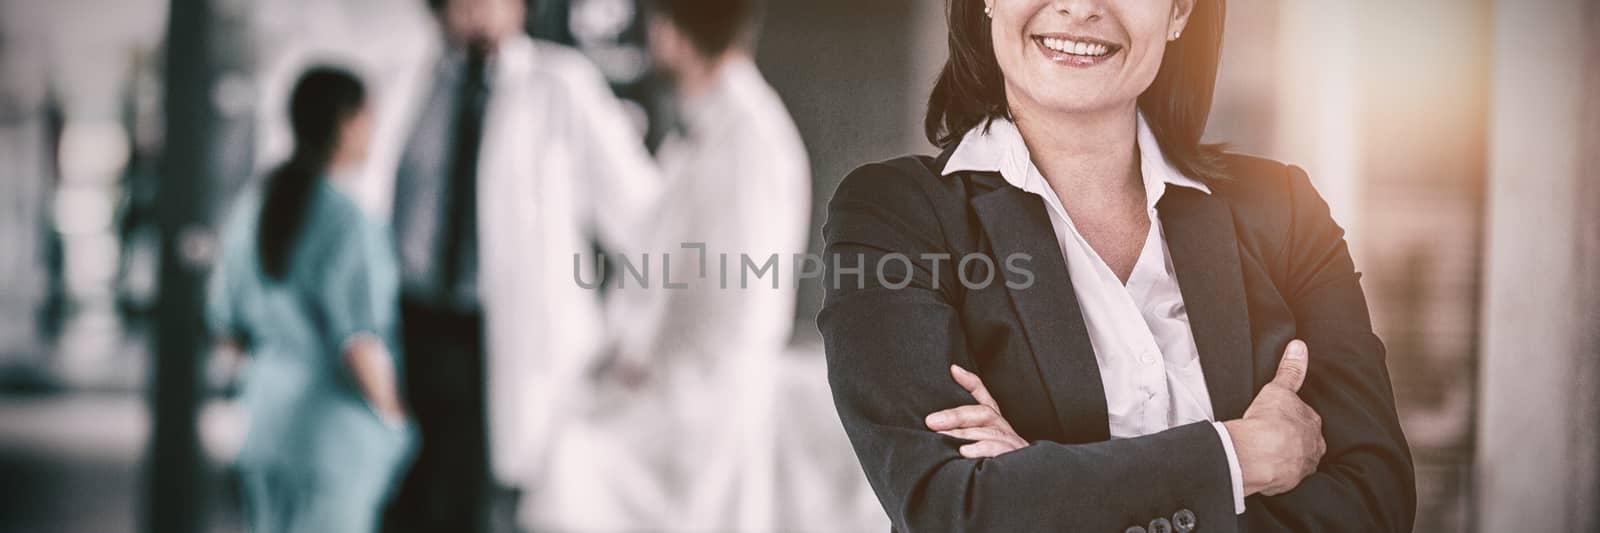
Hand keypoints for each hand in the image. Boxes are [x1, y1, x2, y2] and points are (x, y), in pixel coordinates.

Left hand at [925, 365, 1029, 457]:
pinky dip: (982, 450)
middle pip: (982, 414)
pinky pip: (999, 451)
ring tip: (941, 437)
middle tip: (931, 422)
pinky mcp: (1016, 461)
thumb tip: (946, 397)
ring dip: (963, 434)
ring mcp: (1013, 445)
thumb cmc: (998, 465)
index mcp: (996, 424)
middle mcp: (1005, 430)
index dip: (971, 383)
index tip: (953, 370)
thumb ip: (964, 427)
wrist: (1028, 489)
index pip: (985, 400)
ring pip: (988, 433)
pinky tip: (964, 453)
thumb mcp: (982, 443)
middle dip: (955, 416)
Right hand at [1224, 340, 1325, 496]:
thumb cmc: (1269, 421)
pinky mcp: (1288, 482)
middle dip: (1293, 439)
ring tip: (1266, 453)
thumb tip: (1299, 346)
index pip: (1307, 419)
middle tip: (1272, 435)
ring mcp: (1302, 466)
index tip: (1281, 418)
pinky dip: (1276, 473)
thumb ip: (1290, 370)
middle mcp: (1313, 446)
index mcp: (1313, 424)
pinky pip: (1284, 477)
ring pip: (1297, 460)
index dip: (1294, 418)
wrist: (1258, 453)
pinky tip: (1263, 468)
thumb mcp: (1279, 389)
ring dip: (1286, 457)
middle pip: (1306, 441)